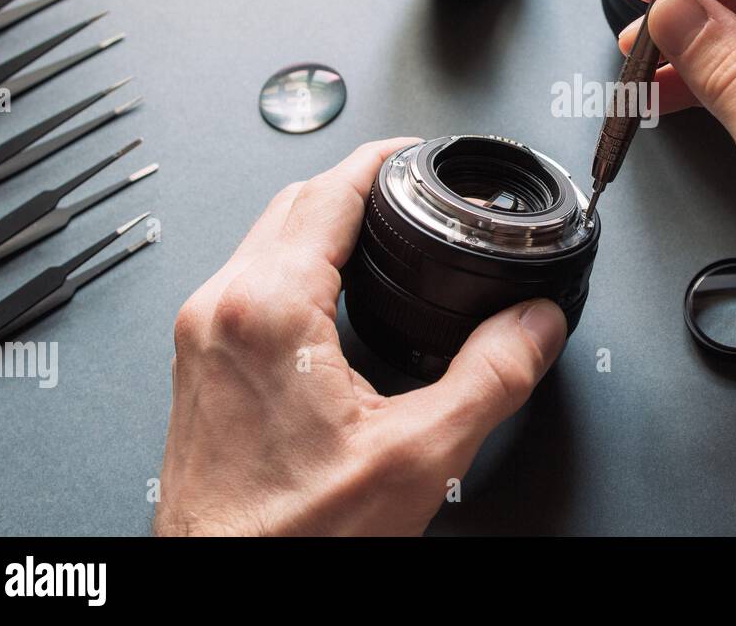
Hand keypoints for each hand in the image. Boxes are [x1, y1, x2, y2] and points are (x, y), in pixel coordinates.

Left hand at [155, 138, 566, 535]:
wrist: (224, 589)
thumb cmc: (292, 538)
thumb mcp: (418, 456)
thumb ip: (491, 377)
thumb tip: (535, 324)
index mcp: (268, 309)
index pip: (330, 191)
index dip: (383, 159)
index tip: (418, 153)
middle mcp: (221, 309)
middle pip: (293, 202)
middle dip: (357, 183)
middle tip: (411, 187)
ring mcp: (202, 335)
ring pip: (265, 237)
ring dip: (324, 220)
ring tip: (383, 228)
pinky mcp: (200, 362)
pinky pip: (249, 276)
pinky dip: (297, 259)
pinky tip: (334, 289)